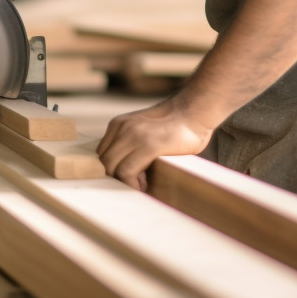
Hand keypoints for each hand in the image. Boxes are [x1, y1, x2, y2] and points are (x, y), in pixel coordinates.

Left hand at [96, 96, 214, 190]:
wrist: (195, 112)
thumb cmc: (174, 127)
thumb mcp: (143, 131)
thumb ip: (129, 144)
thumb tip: (120, 172)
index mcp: (119, 124)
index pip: (101, 154)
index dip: (112, 170)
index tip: (127, 178)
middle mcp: (122, 127)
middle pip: (103, 162)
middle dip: (116, 179)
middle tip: (135, 184)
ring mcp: (134, 134)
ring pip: (111, 168)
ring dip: (125, 182)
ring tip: (142, 185)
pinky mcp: (148, 144)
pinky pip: (127, 171)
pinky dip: (133, 183)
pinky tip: (146, 185)